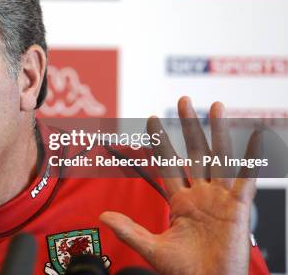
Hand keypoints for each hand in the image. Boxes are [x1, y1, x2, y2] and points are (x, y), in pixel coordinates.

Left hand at [100, 96, 258, 274]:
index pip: (168, 163)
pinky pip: (246, 178)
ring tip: (215, 105)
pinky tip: (255, 136)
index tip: (151, 119)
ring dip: (218, 131)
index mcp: (180, 202)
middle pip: (193, 152)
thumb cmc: (184, 272)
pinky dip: (251, 158)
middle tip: (183, 100)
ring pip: (218, 157)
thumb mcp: (151, 247)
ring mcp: (220, 199)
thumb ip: (129, 229)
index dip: (160, 141)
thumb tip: (103, 215)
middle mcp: (200, 195)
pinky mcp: (238, 208)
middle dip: (188, 125)